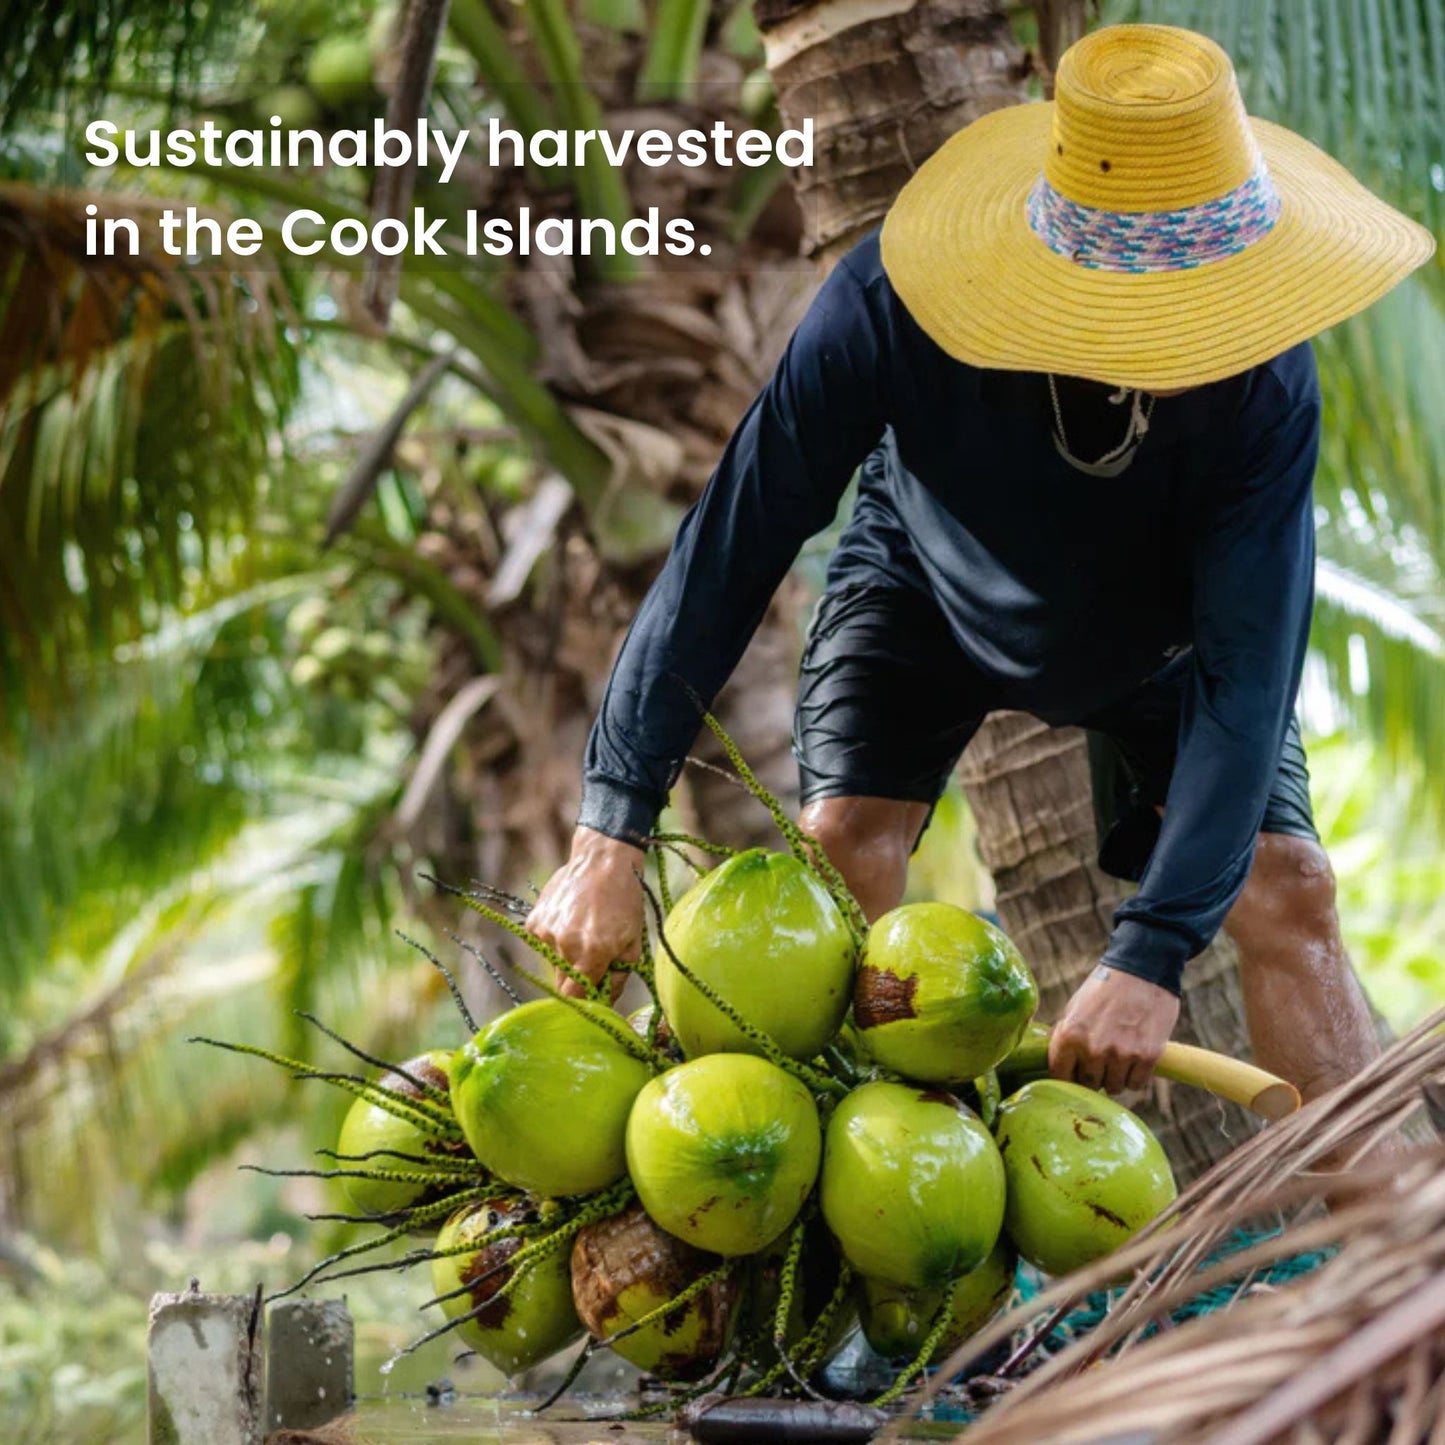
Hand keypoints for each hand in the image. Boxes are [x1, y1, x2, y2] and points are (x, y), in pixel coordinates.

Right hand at [526, 828, 644, 1000]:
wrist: (603, 860)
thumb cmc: (625, 900)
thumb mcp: (633, 942)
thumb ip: (618, 977)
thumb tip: (606, 1002)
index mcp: (592, 954)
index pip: (576, 998)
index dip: (584, 1001)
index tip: (593, 997)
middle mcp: (565, 945)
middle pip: (562, 984)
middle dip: (577, 979)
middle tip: (593, 960)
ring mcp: (546, 932)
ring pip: (553, 963)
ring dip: (566, 957)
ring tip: (583, 931)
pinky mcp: (534, 921)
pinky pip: (543, 944)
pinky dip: (555, 940)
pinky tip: (570, 920)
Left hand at [1048, 966, 1179, 1094]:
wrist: (1142, 969)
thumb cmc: (1105, 988)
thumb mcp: (1074, 1008)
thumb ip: (1065, 1037)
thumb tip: (1057, 1064)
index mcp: (1070, 1035)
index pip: (1060, 1075)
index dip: (1067, 1075)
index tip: (1074, 1072)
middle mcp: (1094, 1049)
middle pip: (1088, 1084)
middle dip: (1093, 1076)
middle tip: (1100, 1060)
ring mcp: (1121, 1054)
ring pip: (1113, 1088)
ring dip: (1115, 1077)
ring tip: (1118, 1055)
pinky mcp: (1147, 1057)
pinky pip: (1136, 1084)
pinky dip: (1135, 1076)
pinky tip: (1134, 1058)